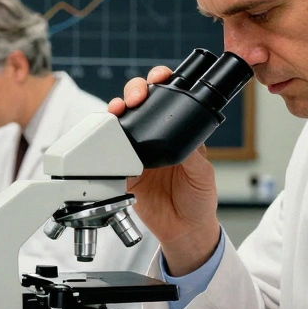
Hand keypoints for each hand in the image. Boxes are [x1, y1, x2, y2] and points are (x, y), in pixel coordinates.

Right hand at [107, 67, 220, 274]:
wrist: (183, 230)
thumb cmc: (198, 200)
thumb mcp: (203, 173)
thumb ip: (193, 156)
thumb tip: (182, 140)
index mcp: (177, 132)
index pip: (169, 98)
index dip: (162, 82)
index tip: (160, 78)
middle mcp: (155, 137)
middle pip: (139, 102)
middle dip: (134, 90)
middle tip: (135, 97)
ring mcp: (136, 151)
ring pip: (121, 121)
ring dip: (117, 110)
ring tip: (118, 110)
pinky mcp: (122, 169)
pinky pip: (108, 151)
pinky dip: (103, 140)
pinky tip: (106, 136)